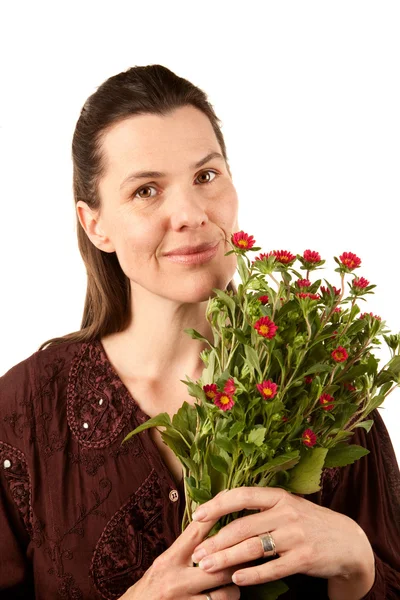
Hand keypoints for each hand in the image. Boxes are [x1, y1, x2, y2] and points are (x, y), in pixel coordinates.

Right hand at [118, 514, 247, 599]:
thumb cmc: (147, 590)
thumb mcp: (161, 566)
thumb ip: (182, 552)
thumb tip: (205, 531)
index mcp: (169, 560)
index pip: (195, 533)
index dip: (214, 515)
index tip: (229, 498)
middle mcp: (175, 580)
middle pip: (216, 564)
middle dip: (235, 559)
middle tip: (248, 552)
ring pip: (222, 594)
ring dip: (234, 589)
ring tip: (236, 584)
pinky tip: (226, 598)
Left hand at [189, 487, 374, 588]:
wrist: (348, 541)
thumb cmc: (309, 522)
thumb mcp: (288, 506)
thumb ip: (261, 507)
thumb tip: (222, 508)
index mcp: (279, 496)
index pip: (241, 495)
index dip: (217, 505)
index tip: (197, 516)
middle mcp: (286, 512)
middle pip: (242, 526)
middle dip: (215, 541)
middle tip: (196, 554)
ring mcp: (296, 536)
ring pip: (252, 548)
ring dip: (226, 559)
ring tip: (207, 568)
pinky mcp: (304, 558)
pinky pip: (272, 569)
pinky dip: (252, 575)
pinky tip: (236, 579)